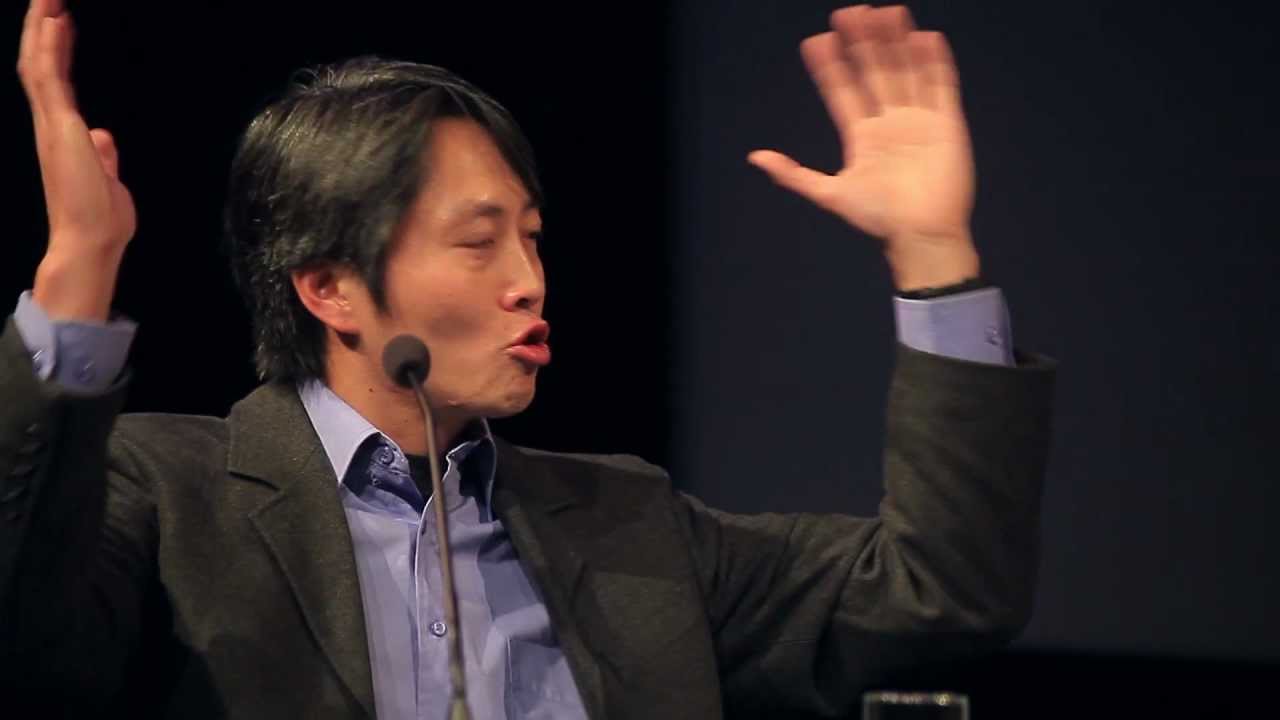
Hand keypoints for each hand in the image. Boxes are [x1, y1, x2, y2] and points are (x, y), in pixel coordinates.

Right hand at [17, 0, 135, 320]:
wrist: (90, 243)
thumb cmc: (100, 219)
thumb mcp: (108, 178)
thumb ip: (103, 155)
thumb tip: (102, 137)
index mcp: (63, 135)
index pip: (55, 82)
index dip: (56, 49)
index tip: (63, 21)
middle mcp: (50, 126)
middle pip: (39, 64)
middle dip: (41, 28)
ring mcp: (51, 125)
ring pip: (37, 63)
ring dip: (42, 27)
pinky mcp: (58, 128)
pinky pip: (47, 78)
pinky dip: (50, 46)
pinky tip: (56, 20)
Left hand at [749, 5, 978, 290]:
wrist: (922, 235)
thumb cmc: (878, 219)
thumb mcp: (829, 194)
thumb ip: (794, 174)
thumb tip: (755, 157)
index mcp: (862, 136)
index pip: (842, 91)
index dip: (831, 65)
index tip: (817, 41)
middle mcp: (889, 123)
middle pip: (874, 72)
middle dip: (863, 44)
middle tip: (850, 13)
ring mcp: (919, 120)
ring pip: (906, 71)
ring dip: (896, 43)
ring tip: (884, 13)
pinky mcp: (948, 123)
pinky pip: (941, 85)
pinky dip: (934, 62)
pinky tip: (923, 37)